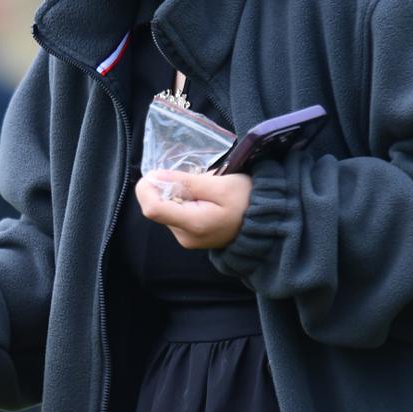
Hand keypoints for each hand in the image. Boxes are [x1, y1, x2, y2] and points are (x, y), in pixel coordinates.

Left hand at [134, 170, 252, 249]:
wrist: (265, 223)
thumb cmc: (247, 201)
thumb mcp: (220, 185)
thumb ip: (187, 182)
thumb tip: (157, 176)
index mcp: (193, 224)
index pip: (152, 209)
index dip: (147, 188)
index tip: (155, 172)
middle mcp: (185, 236)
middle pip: (157, 208)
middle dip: (165, 188)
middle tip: (189, 178)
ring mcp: (186, 238)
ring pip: (165, 210)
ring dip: (175, 194)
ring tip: (201, 188)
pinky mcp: (189, 236)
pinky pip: (175, 214)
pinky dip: (182, 201)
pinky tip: (201, 197)